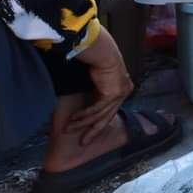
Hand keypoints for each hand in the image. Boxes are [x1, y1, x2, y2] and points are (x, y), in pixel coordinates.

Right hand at [67, 28, 132, 144]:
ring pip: (99, 115)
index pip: (110, 109)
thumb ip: (97, 89)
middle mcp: (124, 91)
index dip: (99, 122)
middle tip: (83, 142)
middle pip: (107, 117)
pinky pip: (96, 109)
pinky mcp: (113, 93)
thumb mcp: (98, 78)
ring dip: (82, 123)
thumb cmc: (98, 60)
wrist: (102, 50)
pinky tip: (73, 120)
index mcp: (122, 87)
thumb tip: (87, 98)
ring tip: (68, 129)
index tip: (88, 132)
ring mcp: (120, 93)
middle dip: (93, 130)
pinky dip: (84, 115)